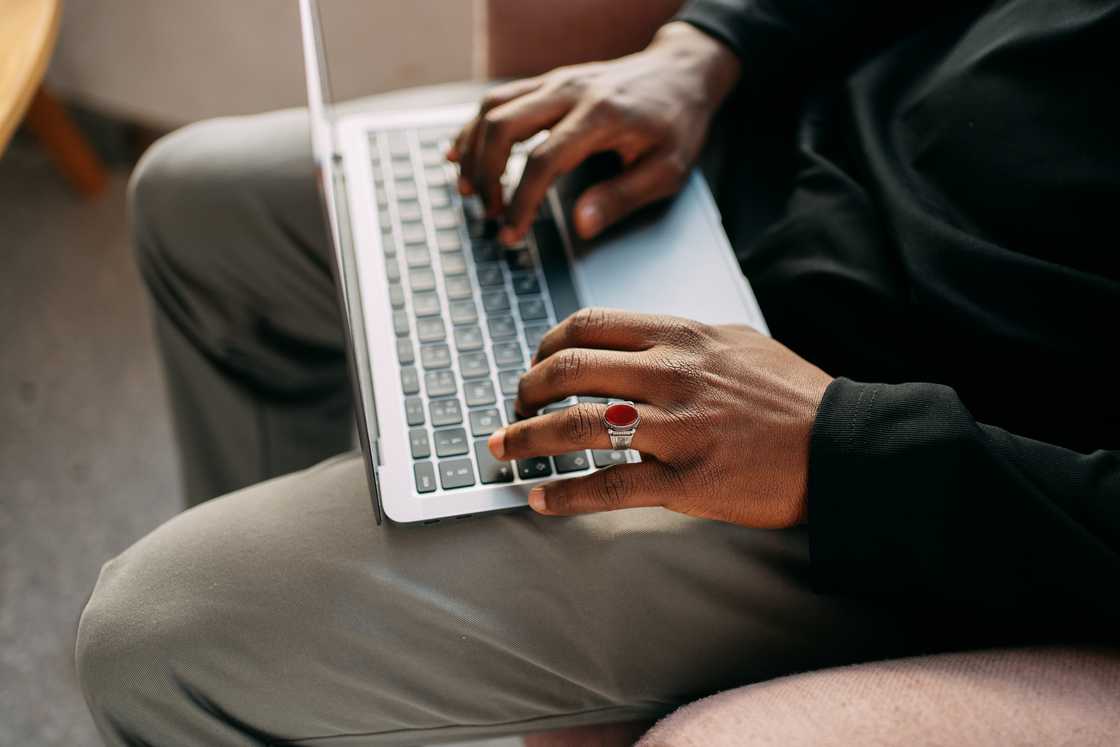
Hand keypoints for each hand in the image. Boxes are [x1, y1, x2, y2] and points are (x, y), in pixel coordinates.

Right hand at [447, 22, 739, 245]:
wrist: (682, 72)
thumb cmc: (677, 124)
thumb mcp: (667, 170)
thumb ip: (622, 198)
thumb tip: (581, 225)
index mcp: (601, 116)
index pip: (544, 160)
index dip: (521, 201)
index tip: (511, 232)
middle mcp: (571, 91)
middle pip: (503, 126)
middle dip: (487, 175)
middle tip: (489, 212)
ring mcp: (556, 81)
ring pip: (493, 108)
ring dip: (474, 151)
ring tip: (470, 191)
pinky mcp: (548, 81)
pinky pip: (499, 99)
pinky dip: (474, 127)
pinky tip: (461, 153)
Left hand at [487, 309, 833, 527]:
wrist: (844, 444)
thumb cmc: (793, 395)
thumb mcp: (737, 342)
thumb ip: (681, 340)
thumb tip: (632, 344)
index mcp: (682, 336)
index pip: (589, 325)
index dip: (547, 344)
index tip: (536, 364)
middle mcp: (673, 374)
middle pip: (569, 369)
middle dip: (525, 389)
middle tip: (513, 407)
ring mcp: (677, 428)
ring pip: (577, 426)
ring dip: (527, 438)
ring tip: (504, 449)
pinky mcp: (686, 480)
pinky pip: (609, 486)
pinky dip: (566, 494)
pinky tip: (541, 499)